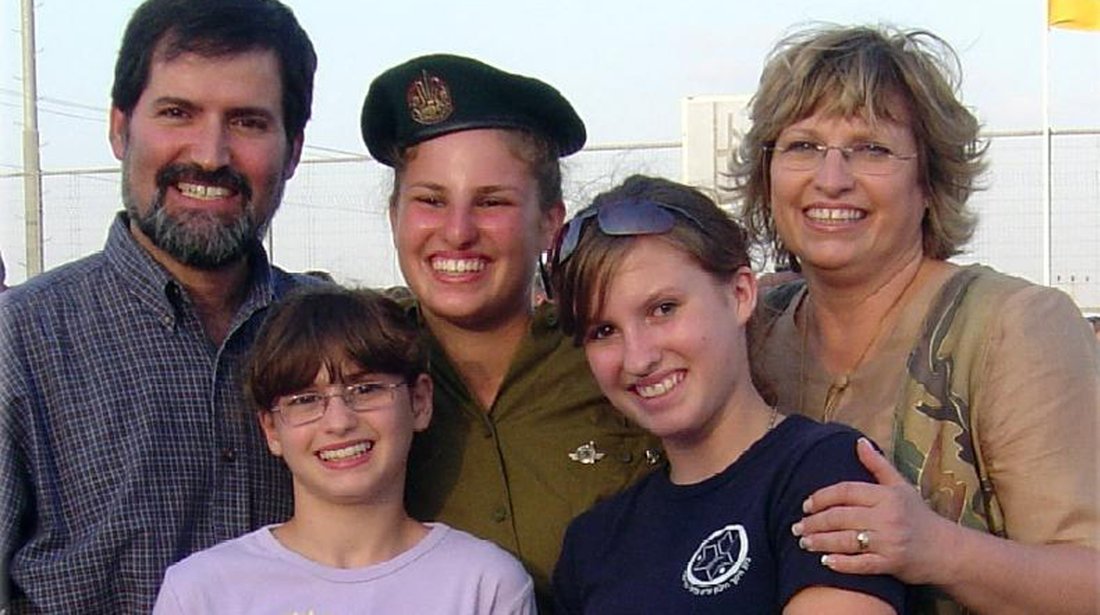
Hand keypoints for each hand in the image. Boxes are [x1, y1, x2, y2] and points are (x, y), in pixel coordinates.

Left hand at [790, 437, 954, 584]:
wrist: (947, 550)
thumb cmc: (919, 515)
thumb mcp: (900, 486)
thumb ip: (877, 465)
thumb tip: (858, 442)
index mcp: (886, 496)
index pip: (846, 491)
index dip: (822, 497)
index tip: (806, 505)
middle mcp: (886, 517)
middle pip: (841, 517)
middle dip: (815, 522)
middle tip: (797, 527)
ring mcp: (889, 541)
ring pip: (846, 540)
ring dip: (821, 542)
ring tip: (804, 542)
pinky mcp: (891, 563)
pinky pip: (861, 564)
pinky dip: (842, 564)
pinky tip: (825, 561)